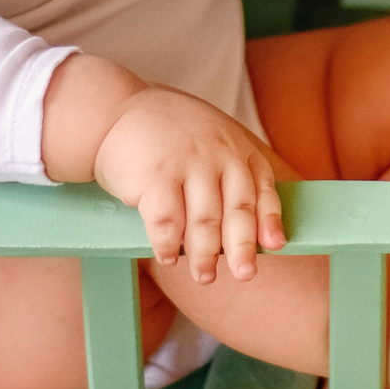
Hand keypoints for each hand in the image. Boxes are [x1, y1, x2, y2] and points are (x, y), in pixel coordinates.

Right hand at [91, 86, 286, 282]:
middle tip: (244, 275)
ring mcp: (188, 163)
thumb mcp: (210, 142)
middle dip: (242, 248)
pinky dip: (168, 245)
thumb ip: (231, 177)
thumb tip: (254, 233)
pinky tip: (167, 256)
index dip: (269, 219)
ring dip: (204, 255)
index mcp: (236, 148)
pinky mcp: (156, 176)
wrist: (114, 111)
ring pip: (204, 221)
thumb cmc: (168, 138)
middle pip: (237, 210)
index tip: (275, 245)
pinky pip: (167, 222)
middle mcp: (218, 153)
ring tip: (204, 276)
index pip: (261, 187)